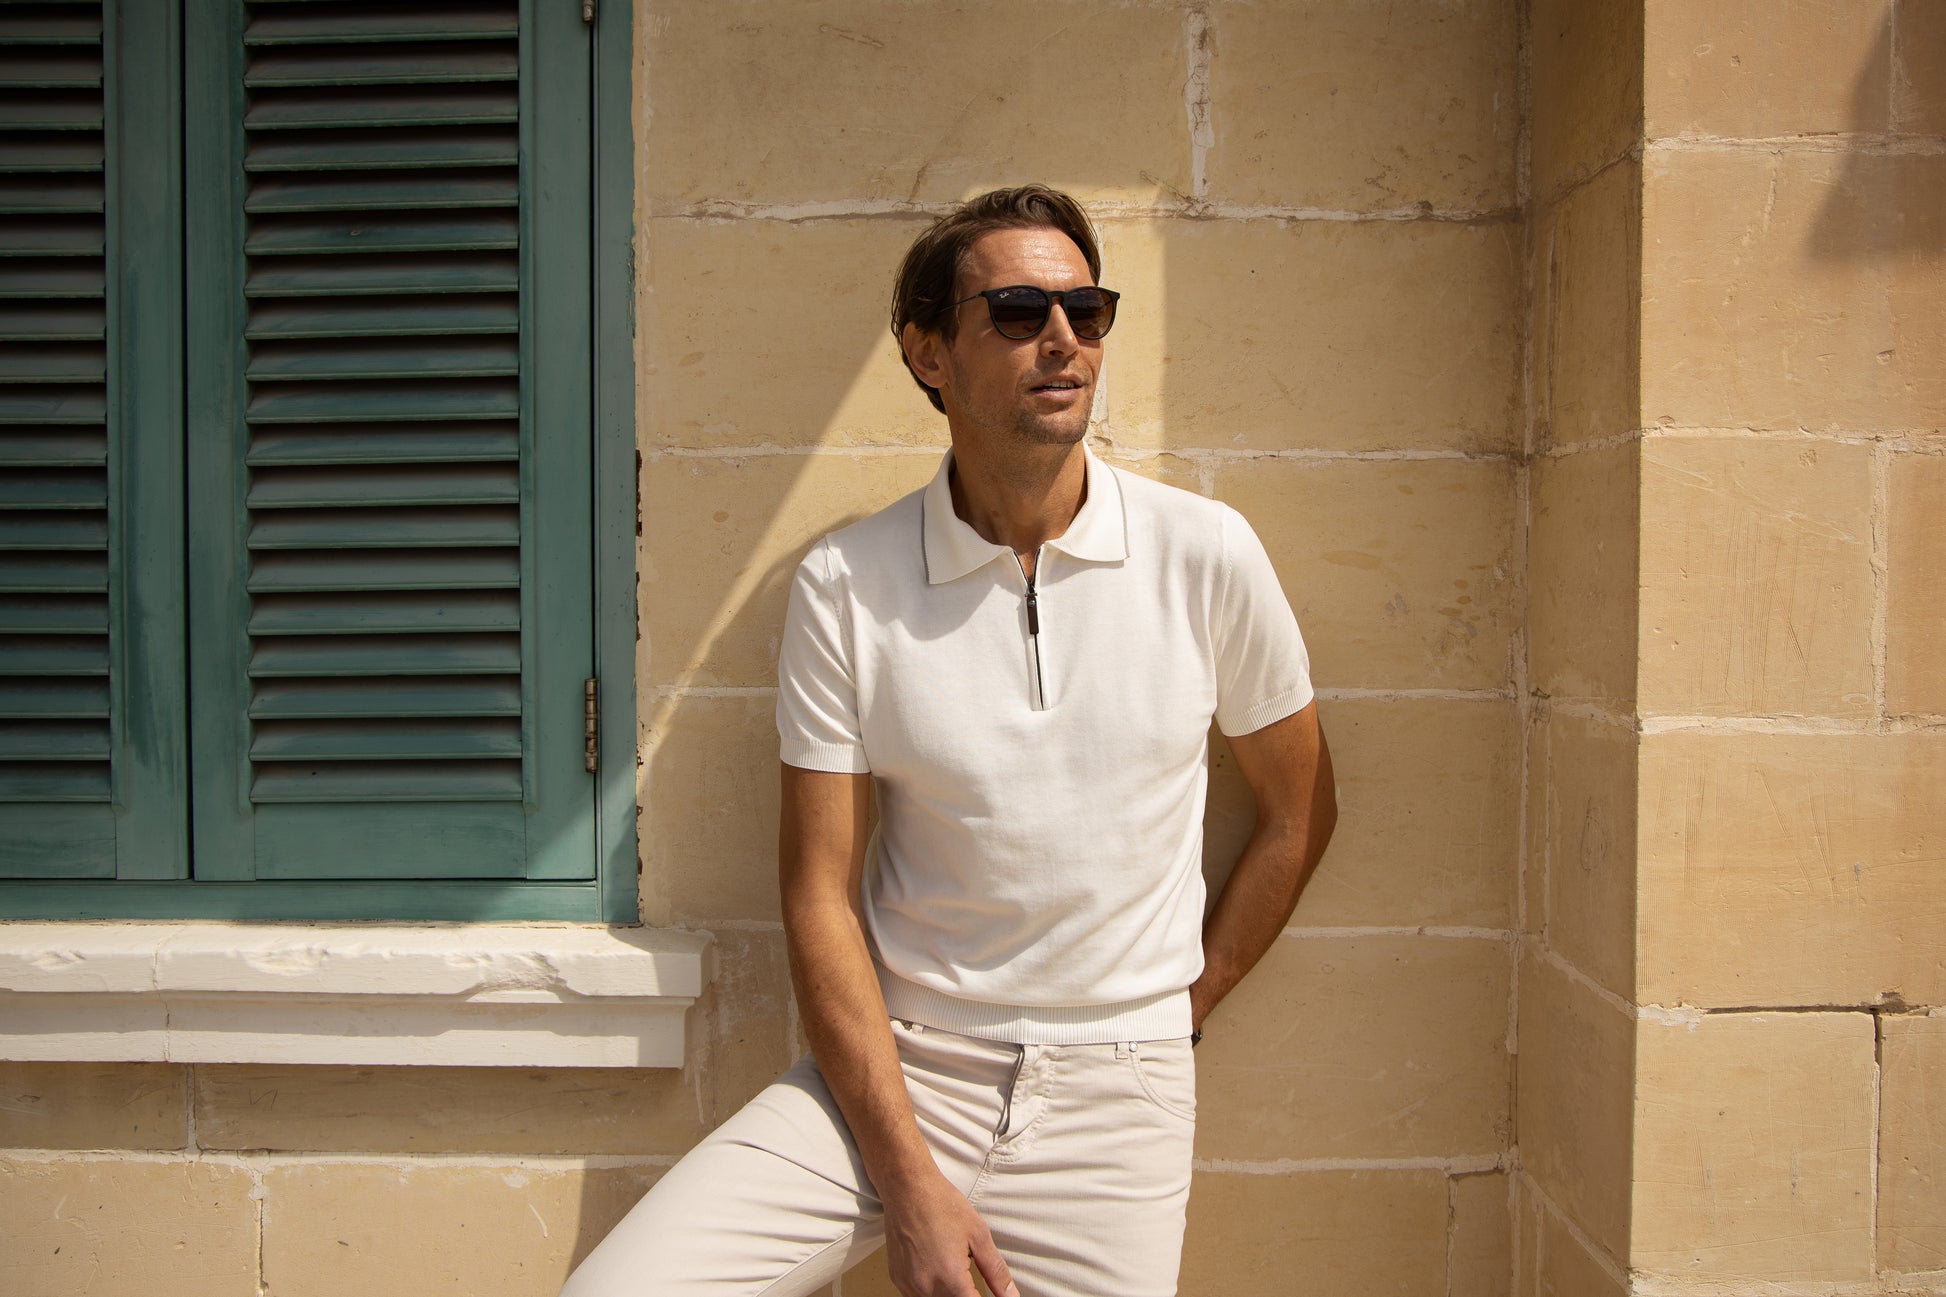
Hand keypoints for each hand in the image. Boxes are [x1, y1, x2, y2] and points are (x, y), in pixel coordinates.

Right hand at [881, 1169, 1018, 1296]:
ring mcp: (908, 1284)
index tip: (984, 1290)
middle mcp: (926, 1287)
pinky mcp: (897, 1278)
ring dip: (949, 1294)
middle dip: (966, 1294)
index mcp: (950, 1278)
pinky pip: (916, 1296)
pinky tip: (937, 1272)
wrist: (908, 1188)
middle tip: (969, 1273)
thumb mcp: (979, 1235)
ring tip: (954, 1270)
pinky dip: (931, 1291)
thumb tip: (1010, 1295)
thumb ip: (996, 1272)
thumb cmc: (942, 1205)